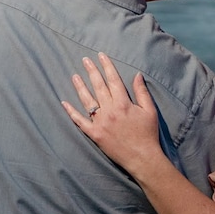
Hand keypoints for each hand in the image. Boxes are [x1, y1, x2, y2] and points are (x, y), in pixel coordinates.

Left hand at [62, 54, 167, 175]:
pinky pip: (80, 121)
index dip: (106, 66)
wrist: (142, 158)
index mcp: (123, 103)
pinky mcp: (94, 134)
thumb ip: (142, 92)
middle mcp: (109, 110)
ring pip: (87, 101)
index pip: (113, 80)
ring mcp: (100, 122)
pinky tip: (64, 102)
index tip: (101, 55)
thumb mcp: (150, 111)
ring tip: (74, 76)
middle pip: (98, 86)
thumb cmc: (148, 134)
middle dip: (91, 71)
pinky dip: (71, 112)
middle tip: (85, 60)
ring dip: (80, 87)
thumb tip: (137, 75)